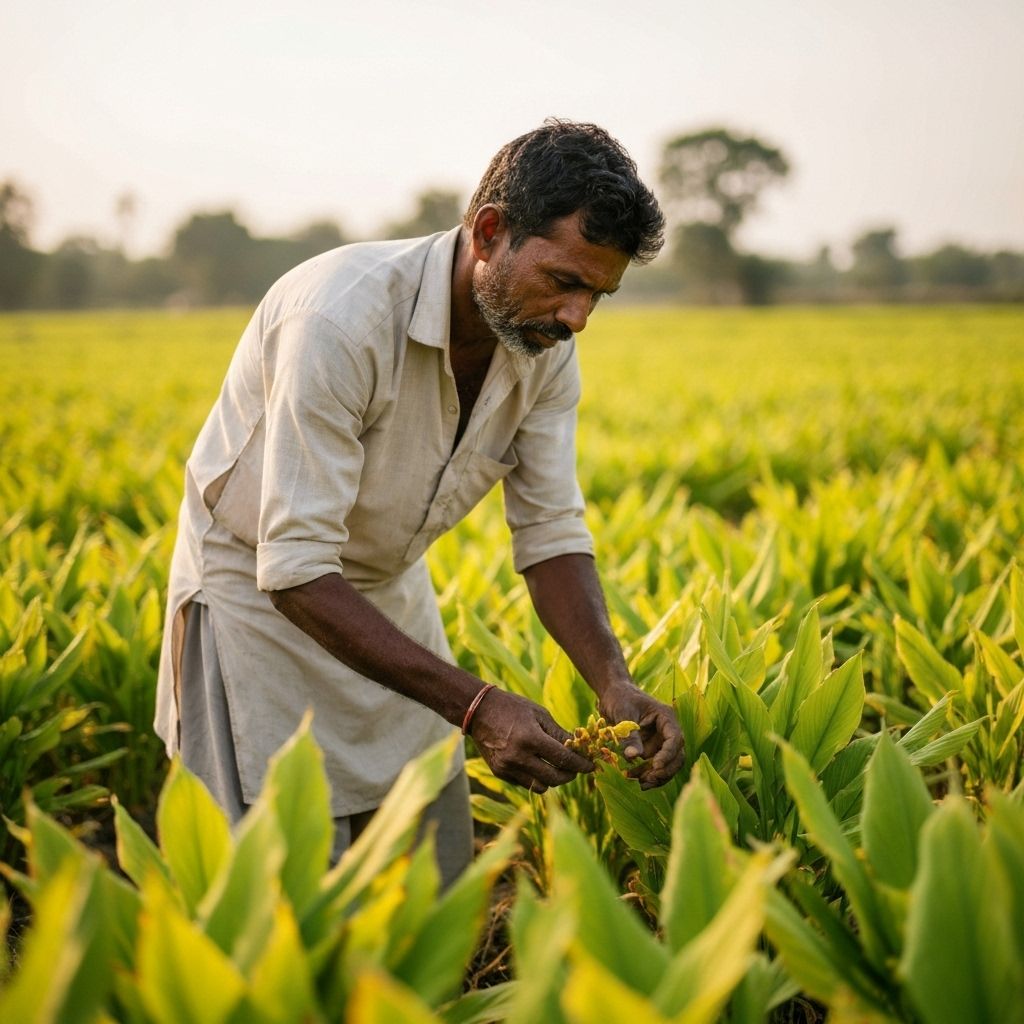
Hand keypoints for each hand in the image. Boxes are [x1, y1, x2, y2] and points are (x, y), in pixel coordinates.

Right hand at [468, 688, 594, 793]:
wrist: (477, 711)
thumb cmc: (512, 708)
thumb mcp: (539, 714)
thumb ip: (559, 733)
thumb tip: (579, 747)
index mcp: (530, 738)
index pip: (563, 759)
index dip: (581, 764)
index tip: (591, 766)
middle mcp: (518, 756)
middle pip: (554, 778)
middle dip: (569, 775)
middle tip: (575, 769)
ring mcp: (507, 767)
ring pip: (540, 786)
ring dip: (552, 779)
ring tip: (555, 767)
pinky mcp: (500, 773)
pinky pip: (525, 783)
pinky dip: (535, 778)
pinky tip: (537, 765)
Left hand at [598, 681, 684, 788]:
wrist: (613, 694)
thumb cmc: (620, 698)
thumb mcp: (623, 713)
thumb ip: (630, 735)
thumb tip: (633, 757)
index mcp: (666, 717)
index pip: (675, 738)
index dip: (668, 754)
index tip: (656, 766)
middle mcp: (667, 731)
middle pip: (677, 755)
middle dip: (665, 770)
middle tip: (647, 779)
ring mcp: (660, 742)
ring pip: (668, 765)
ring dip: (656, 776)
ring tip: (639, 783)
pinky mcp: (651, 750)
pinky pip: (655, 767)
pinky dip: (647, 775)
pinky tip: (635, 781)